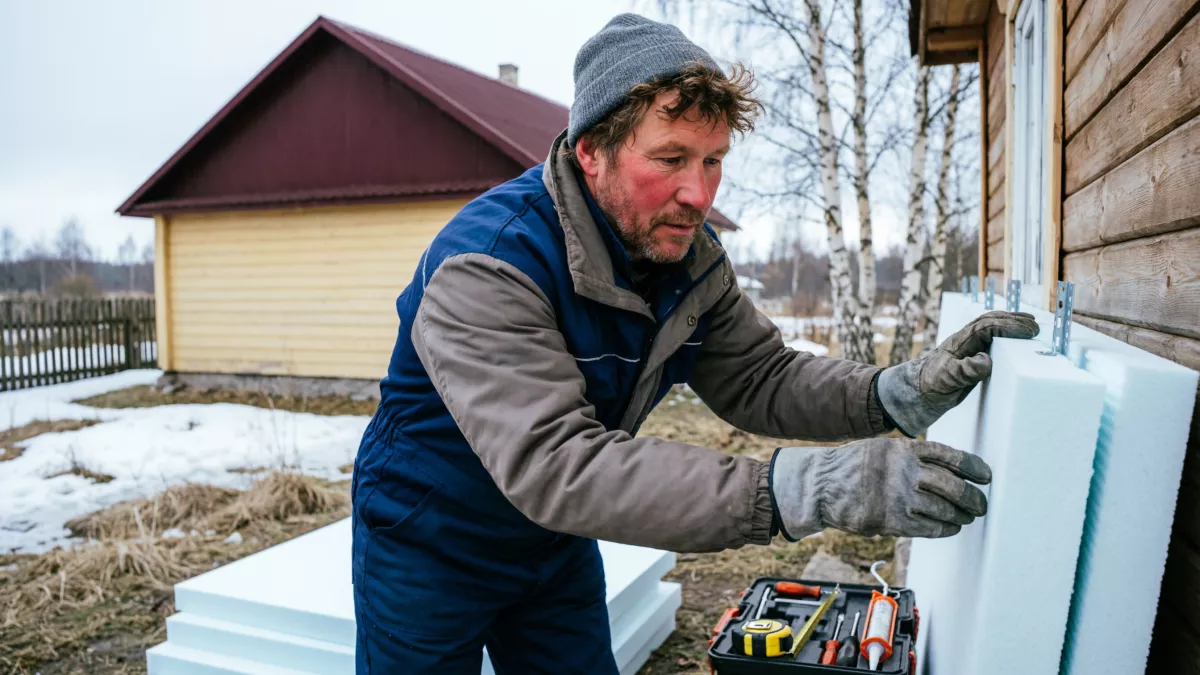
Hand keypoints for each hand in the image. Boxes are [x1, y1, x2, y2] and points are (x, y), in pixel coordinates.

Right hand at [770, 438, 991, 538]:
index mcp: (905, 449)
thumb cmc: (853, 466)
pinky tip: (951, 527)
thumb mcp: (883, 449)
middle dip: (973, 498)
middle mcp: (906, 471)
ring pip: (945, 509)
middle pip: (953, 486)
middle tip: (982, 504)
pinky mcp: (892, 520)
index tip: (986, 476)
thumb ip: (912, 456)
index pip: (951, 457)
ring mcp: (899, 497)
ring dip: (961, 516)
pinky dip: (945, 529)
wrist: (822, 485)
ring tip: (967, 517)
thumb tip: (947, 469)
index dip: (974, 468)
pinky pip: (930, 528)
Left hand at [877, 311, 1038, 436]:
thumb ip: (965, 371)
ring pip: (991, 326)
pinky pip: (991, 338)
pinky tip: (1015, 338)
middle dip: (1014, 320)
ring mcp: (968, 345)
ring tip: (1031, 324)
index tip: (1028, 331)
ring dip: (1010, 323)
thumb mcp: (946, 380)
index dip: (1009, 327)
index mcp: (960, 341)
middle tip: (1035, 326)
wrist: (918, 389)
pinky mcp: (971, 354)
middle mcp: (965, 338)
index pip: (988, 327)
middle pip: (991, 320)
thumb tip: (986, 361)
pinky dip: (1005, 333)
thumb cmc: (931, 384)